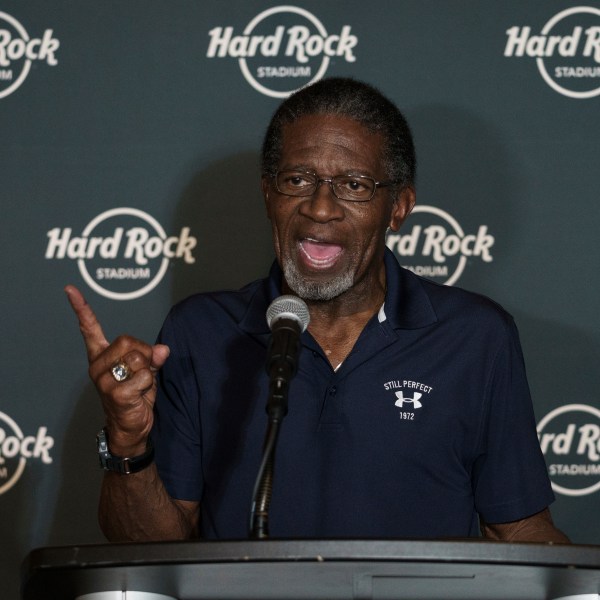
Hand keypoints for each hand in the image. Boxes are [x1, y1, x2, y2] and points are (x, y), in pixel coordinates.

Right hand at [65, 285, 169, 455]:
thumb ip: (152, 356)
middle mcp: (97, 366)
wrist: (130, 427)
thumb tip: (163, 349)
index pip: (89, 329)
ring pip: (138, 359)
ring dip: (148, 372)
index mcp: (101, 356)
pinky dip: (148, 385)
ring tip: (139, 386)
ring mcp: (103, 380)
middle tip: (142, 371)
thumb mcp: (146, 371)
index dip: (81, 309)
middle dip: (144, 354)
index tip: (69, 289)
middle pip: (128, 341)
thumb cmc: (135, 396)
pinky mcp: (114, 393)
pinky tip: (138, 396)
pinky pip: (144, 377)